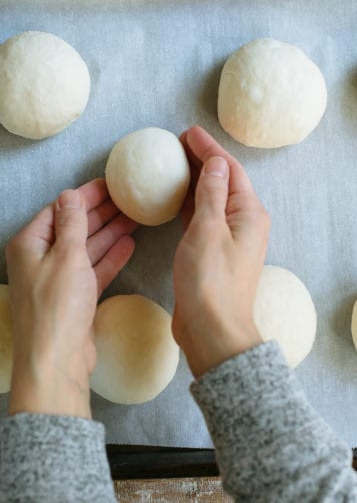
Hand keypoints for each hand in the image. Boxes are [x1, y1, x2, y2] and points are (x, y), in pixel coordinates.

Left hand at [6, 179, 135, 417]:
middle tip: (129, 198)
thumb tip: (70, 195)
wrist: (57, 361)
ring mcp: (60, 279)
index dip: (85, 195)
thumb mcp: (66, 256)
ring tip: (135, 217)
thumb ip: (72, 223)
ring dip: (110, 233)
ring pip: (88, 248)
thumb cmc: (57, 306)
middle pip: (75, 227)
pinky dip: (111, 257)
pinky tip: (130, 244)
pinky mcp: (76, 296)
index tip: (111, 184)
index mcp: (31, 244)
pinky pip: (95, 269)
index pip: (60, 210)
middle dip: (101, 213)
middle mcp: (42, 259)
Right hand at [172, 126, 269, 377]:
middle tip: (177, 144)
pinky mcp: (214, 252)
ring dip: (195, 181)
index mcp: (249, 213)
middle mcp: (244, 222)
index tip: (188, 132)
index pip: (230, 169)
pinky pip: (203, 218)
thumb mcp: (208, 230)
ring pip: (212, 200)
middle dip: (202, 161)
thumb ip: (212, 193)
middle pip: (223, 182)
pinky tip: (175, 198)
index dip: (209, 149)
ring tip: (174, 164)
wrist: (212, 331)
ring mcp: (230, 239)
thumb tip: (216, 162)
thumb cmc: (210, 281)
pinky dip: (190, 205)